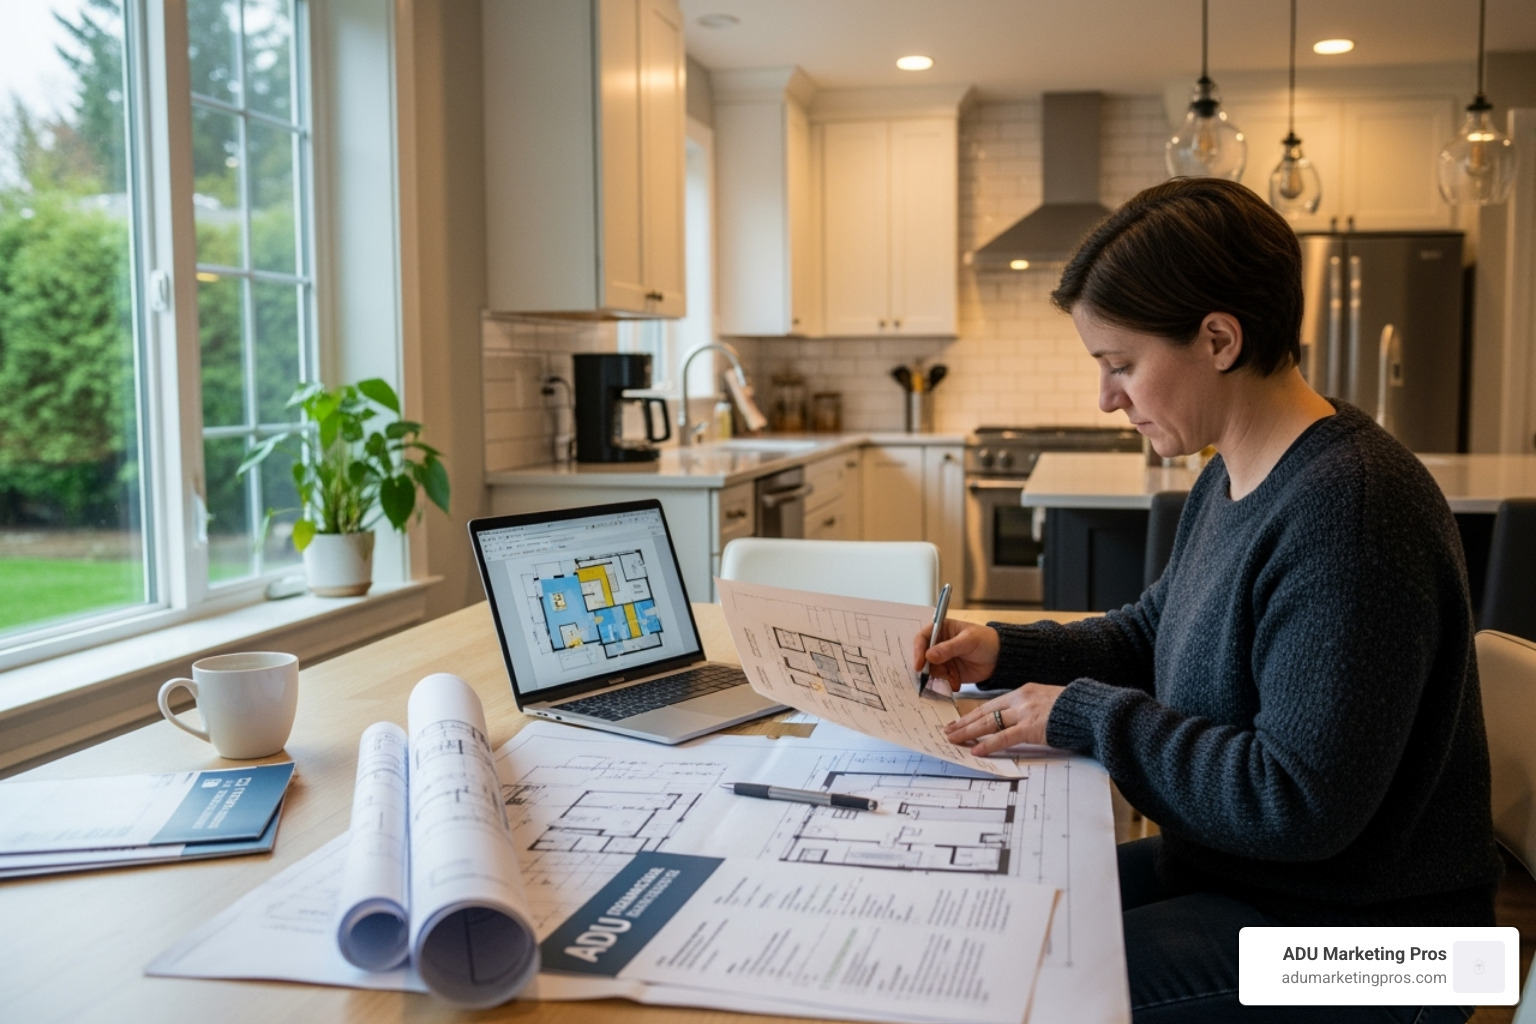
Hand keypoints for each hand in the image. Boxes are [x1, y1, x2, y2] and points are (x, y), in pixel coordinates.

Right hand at [913, 619, 1000, 687]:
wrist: (1000, 659)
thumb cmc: (985, 641)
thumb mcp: (968, 641)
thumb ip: (948, 648)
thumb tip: (928, 656)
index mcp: (941, 630)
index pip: (922, 638)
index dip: (918, 650)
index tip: (919, 665)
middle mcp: (938, 645)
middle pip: (923, 657)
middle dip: (927, 667)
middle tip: (934, 675)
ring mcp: (943, 660)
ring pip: (931, 670)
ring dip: (940, 676)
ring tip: (953, 677)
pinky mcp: (948, 673)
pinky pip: (940, 680)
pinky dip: (946, 683)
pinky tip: (956, 682)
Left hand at [944, 684, 1063, 754]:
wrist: (1089, 709)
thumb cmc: (1072, 709)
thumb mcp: (1045, 701)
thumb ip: (1029, 709)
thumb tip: (1015, 721)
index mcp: (1023, 692)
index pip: (991, 704)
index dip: (973, 714)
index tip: (959, 721)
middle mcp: (1020, 699)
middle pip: (984, 712)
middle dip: (964, 723)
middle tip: (947, 731)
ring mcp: (1024, 713)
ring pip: (988, 723)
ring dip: (968, 732)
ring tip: (953, 739)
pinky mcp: (1031, 727)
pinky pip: (1004, 737)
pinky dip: (988, 745)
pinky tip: (976, 750)